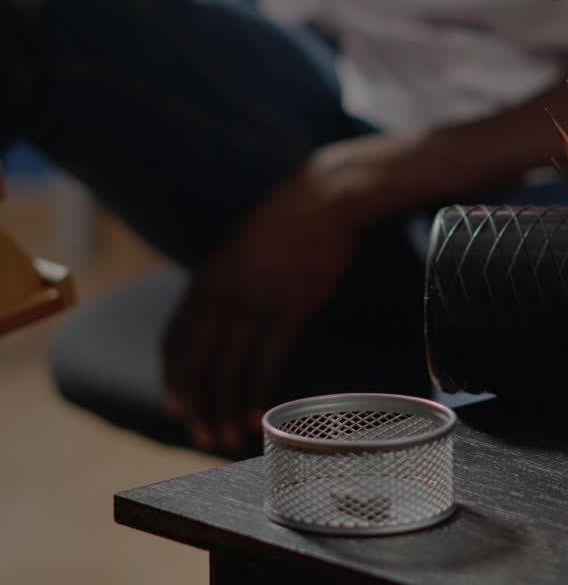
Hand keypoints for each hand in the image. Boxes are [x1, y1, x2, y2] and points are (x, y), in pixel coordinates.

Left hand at [162, 137, 398, 452]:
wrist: (323, 200)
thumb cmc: (293, 222)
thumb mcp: (244, 251)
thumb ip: (231, 282)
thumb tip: (234, 309)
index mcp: (205, 283)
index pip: (173, 343)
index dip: (172, 379)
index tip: (177, 406)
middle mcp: (220, 300)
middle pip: (194, 367)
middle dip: (195, 408)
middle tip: (203, 438)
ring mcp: (252, 308)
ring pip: (226, 374)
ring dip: (225, 412)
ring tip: (230, 438)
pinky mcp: (286, 314)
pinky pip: (264, 368)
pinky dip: (257, 398)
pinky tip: (260, 417)